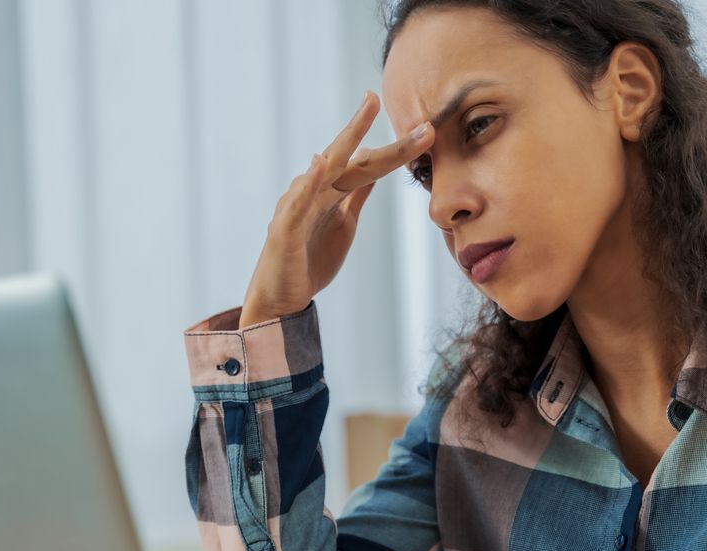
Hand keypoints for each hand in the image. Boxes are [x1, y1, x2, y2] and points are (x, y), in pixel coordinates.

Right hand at [238, 91, 433, 327]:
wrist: (281, 297)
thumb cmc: (310, 258)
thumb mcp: (344, 222)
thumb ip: (356, 194)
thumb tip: (375, 165)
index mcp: (333, 192)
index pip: (367, 164)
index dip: (395, 149)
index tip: (425, 128)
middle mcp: (315, 192)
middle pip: (347, 158)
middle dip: (362, 126)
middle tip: (375, 97)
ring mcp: (298, 207)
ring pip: (324, 171)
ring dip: (343, 143)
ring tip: (359, 115)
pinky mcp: (284, 230)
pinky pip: (297, 204)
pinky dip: (308, 183)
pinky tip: (320, 163)